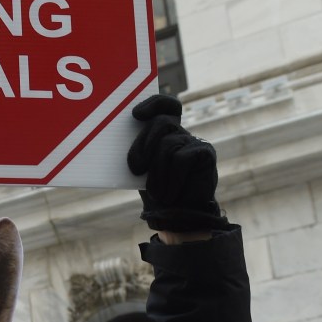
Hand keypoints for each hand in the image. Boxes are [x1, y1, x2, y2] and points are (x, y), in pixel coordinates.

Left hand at [126, 95, 230, 233]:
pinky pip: (181, 159)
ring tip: (157, 193)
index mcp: (165, 133)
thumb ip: (138, 152)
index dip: (153, 103)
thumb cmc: (156, 192)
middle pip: (162, 123)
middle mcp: (181, 133)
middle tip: (136, 168)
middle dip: (144, 144)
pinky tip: (170, 194)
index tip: (135, 114)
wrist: (178, 217)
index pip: (165, 105)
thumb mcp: (142, 170)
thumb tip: (115, 141)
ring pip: (168, 144)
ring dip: (157, 172)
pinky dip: (171, 179)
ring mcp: (195, 141)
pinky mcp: (205, 153)